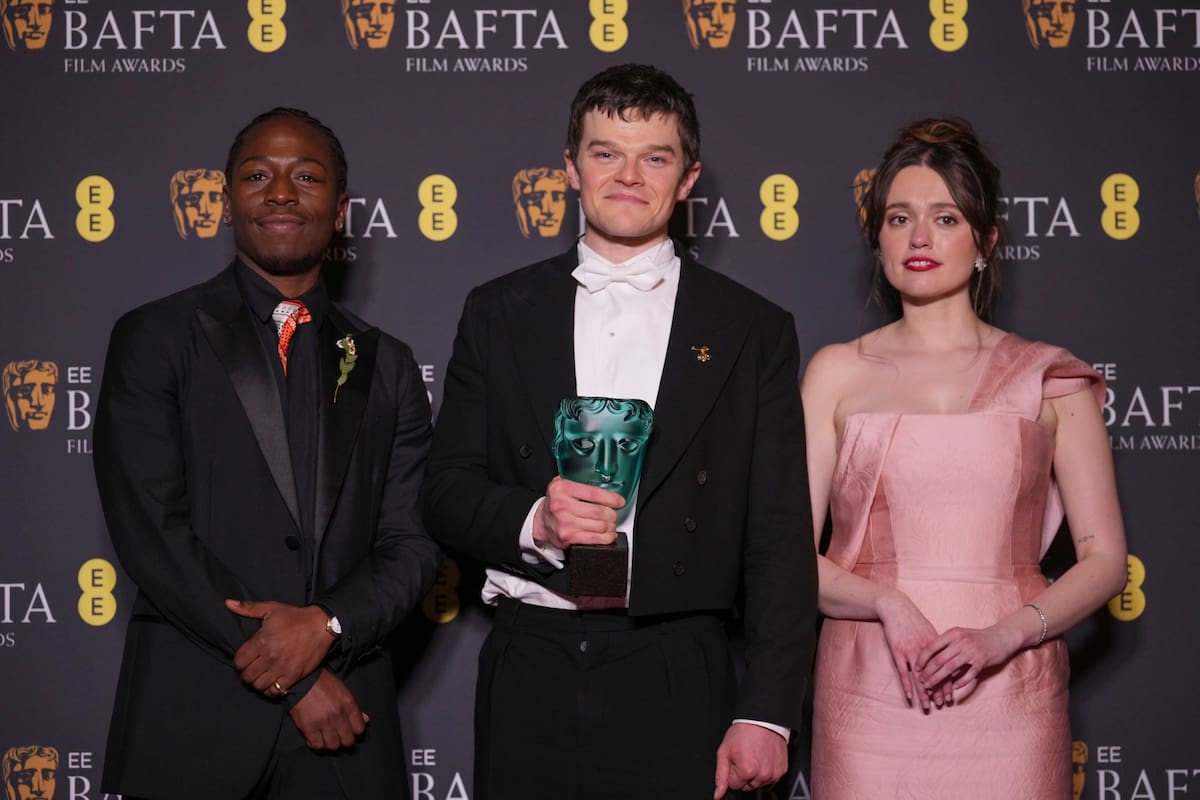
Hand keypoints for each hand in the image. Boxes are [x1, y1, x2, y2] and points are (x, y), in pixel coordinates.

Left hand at [226, 600, 332, 696]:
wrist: (321, 625)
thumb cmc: (295, 616)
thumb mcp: (271, 608)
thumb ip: (248, 608)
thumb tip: (228, 603)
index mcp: (261, 640)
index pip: (239, 662)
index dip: (240, 662)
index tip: (246, 660)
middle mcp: (270, 656)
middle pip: (247, 676)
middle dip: (247, 674)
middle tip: (253, 669)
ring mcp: (282, 667)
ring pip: (259, 685)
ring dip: (258, 682)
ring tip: (263, 676)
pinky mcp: (294, 675)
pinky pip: (275, 691)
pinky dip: (272, 690)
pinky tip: (273, 683)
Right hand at [289, 670, 368, 750]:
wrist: (302, 679)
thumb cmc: (324, 684)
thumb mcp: (344, 691)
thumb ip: (355, 708)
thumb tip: (366, 720)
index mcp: (349, 705)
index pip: (359, 729)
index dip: (355, 732)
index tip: (349, 731)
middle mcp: (339, 716)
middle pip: (348, 741)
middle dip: (344, 740)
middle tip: (338, 736)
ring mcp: (324, 723)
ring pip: (333, 746)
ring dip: (330, 744)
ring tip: (326, 738)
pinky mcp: (309, 728)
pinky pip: (317, 745)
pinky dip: (316, 745)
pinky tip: (315, 739)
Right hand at [532, 476, 623, 550]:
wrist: (541, 522)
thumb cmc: (555, 502)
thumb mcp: (562, 485)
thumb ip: (579, 480)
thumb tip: (605, 482)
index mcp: (562, 488)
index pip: (594, 493)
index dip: (611, 498)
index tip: (619, 501)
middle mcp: (562, 506)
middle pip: (599, 511)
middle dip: (612, 514)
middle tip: (614, 514)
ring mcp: (565, 523)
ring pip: (599, 526)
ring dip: (611, 526)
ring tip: (611, 524)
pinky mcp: (568, 537)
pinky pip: (594, 539)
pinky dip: (606, 538)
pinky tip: (608, 535)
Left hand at [713, 723, 786, 798]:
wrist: (762, 719)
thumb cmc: (744, 732)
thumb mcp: (724, 751)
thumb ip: (720, 775)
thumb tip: (718, 794)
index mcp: (747, 771)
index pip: (734, 785)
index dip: (733, 772)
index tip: (736, 760)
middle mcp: (762, 775)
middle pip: (747, 786)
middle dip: (744, 774)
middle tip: (745, 757)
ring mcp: (774, 773)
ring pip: (759, 783)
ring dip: (755, 773)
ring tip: (754, 756)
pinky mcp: (782, 770)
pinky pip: (771, 777)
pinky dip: (766, 770)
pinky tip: (763, 757)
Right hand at [875, 590, 944, 710]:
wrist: (896, 608)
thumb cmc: (913, 620)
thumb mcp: (929, 630)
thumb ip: (938, 645)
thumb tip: (947, 657)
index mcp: (935, 645)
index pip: (944, 669)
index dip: (947, 684)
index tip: (949, 697)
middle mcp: (925, 650)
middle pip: (934, 675)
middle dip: (938, 691)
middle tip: (941, 705)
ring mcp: (910, 650)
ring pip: (919, 677)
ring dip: (923, 693)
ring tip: (927, 706)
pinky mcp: (897, 651)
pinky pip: (903, 672)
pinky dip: (906, 685)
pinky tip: (909, 696)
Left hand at [914, 622, 1023, 703]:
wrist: (1001, 637)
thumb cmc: (976, 638)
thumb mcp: (960, 636)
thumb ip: (946, 645)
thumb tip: (928, 659)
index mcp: (953, 634)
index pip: (932, 646)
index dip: (922, 659)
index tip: (916, 669)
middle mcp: (961, 641)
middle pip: (939, 659)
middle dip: (928, 672)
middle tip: (921, 682)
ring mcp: (972, 651)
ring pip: (950, 668)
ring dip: (938, 680)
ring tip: (930, 687)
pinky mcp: (982, 661)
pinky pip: (968, 674)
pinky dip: (960, 682)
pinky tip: (952, 689)